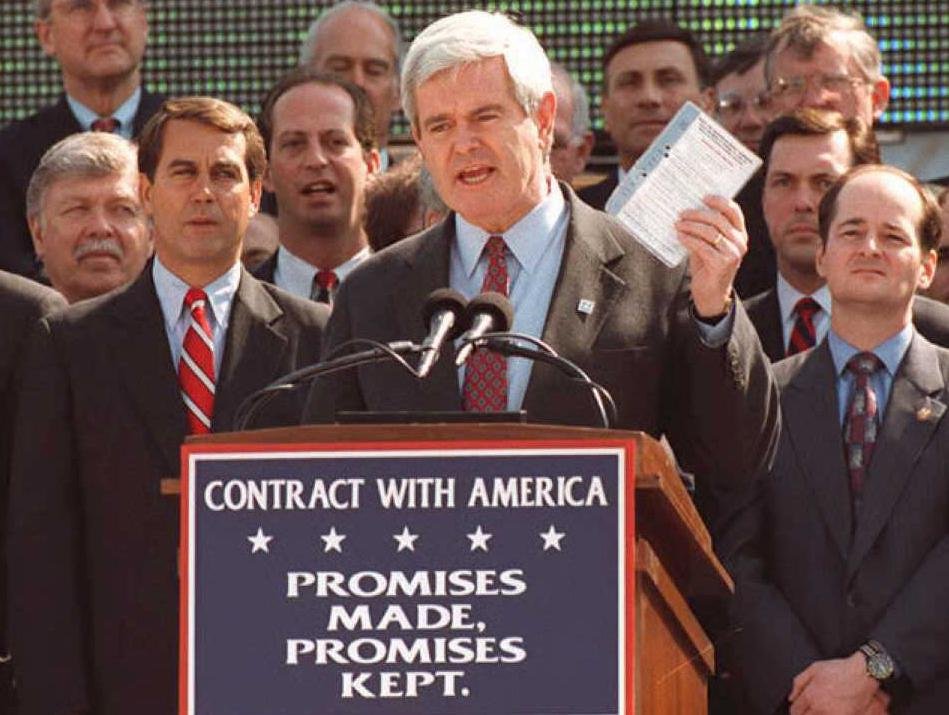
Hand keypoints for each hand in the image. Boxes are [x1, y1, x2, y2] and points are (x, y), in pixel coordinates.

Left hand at [675, 195, 746, 316]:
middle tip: (682, 213)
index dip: (719, 202)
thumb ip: (705, 230)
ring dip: (691, 225)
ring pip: (710, 232)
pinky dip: (689, 239)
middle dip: (698, 214)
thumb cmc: (708, 267)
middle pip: (719, 220)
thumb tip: (689, 211)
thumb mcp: (709, 244)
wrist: (711, 294)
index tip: (703, 198)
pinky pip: (702, 246)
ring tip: (678, 224)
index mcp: (740, 234)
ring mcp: (733, 254)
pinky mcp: (722, 264)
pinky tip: (680, 236)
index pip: (734, 211)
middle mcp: (740, 243)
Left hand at [788, 652, 881, 714]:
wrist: (862, 674)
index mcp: (810, 694)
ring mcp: (832, 714)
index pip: (796, 709)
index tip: (796, 710)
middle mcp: (819, 707)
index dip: (794, 710)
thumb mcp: (814, 669)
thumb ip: (799, 683)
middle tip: (804, 712)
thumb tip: (791, 696)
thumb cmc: (840, 670)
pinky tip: (825, 712)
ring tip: (816, 711)